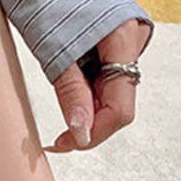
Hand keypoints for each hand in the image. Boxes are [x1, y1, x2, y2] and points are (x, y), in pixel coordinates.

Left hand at [46, 20, 149, 152]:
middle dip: (90, 125)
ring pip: (111, 93)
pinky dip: (86, 92)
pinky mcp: (110, 40)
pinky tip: (70, 92)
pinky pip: (104, 77)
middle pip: (118, 104)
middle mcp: (129, 41)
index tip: (67, 142)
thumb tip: (81, 134)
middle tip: (59, 137)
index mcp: (122, 38)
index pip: (119, 109)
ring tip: (60, 114)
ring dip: (86, 109)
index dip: (94, 132)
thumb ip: (71, 91)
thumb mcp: (52, 45)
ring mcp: (122, 41)